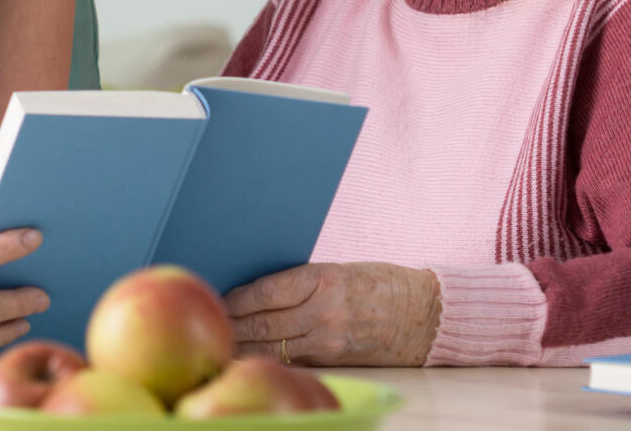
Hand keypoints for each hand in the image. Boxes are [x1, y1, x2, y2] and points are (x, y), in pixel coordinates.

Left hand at [225, 261, 440, 367]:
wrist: (424, 314)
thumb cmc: (378, 283)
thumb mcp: (338, 270)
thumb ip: (300, 282)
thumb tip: (253, 289)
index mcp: (324, 278)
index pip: (266, 291)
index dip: (235, 298)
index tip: (215, 297)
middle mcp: (324, 312)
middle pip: (264, 323)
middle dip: (231, 325)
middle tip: (206, 323)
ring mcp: (329, 341)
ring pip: (273, 348)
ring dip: (242, 346)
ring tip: (219, 343)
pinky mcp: (335, 360)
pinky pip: (292, 360)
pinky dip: (267, 358)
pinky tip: (248, 356)